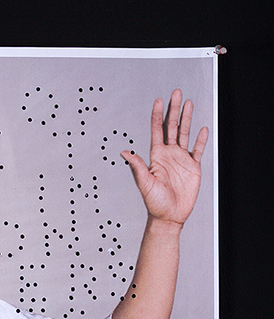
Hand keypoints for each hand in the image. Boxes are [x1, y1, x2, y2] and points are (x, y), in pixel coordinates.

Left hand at [121, 89, 207, 226]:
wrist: (169, 217)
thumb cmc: (154, 203)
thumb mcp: (145, 183)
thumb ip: (136, 167)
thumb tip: (124, 153)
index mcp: (156, 157)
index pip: (157, 131)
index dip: (158, 116)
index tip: (159, 101)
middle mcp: (168, 155)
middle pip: (172, 127)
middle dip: (174, 109)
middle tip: (177, 93)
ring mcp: (181, 159)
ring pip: (184, 133)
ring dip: (186, 118)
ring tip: (189, 103)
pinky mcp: (192, 167)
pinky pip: (198, 149)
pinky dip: (201, 139)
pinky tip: (202, 129)